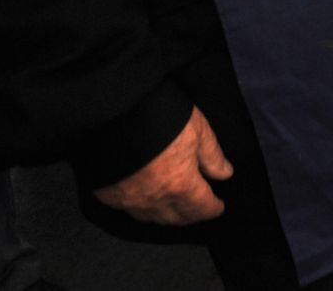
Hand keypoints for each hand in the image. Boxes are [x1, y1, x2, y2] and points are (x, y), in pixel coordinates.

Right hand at [93, 106, 232, 225]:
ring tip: (174, 206)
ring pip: (152, 218)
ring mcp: (128, 200)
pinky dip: (141, 207)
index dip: (213, 208)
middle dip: (191, 215)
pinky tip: (145, 197)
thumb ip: (212, 156)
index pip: (202, 208)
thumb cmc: (158, 117)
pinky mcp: (108, 194)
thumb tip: (224, 173)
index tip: (218, 207)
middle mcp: (154, 199)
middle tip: (199, 209)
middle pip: (177, 218)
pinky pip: (128, 209)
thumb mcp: (198, 130)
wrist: (113, 114)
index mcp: (180, 185)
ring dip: (166, 214)